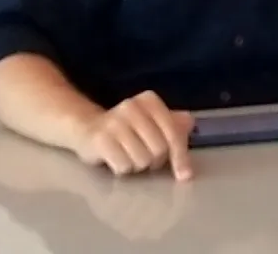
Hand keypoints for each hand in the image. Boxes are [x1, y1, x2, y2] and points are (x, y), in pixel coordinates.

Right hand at [69, 91, 194, 179]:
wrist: (86, 128)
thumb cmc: (127, 129)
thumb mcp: (153, 123)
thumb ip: (174, 125)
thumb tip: (191, 124)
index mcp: (150, 101)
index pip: (174, 134)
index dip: (181, 157)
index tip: (184, 176)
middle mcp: (132, 106)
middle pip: (159, 150)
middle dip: (154, 161)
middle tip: (144, 156)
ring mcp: (114, 122)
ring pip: (142, 160)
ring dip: (137, 165)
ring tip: (128, 155)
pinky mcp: (99, 139)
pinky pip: (124, 166)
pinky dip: (122, 169)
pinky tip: (115, 158)